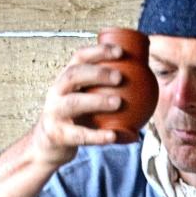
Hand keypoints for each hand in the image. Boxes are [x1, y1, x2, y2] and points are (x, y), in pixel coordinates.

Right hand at [27, 42, 136, 168]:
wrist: (48, 144)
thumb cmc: (76, 117)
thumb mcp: (84, 98)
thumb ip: (105, 90)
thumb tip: (146, 84)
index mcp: (66, 79)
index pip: (79, 58)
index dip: (98, 52)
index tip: (120, 52)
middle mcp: (57, 91)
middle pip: (74, 75)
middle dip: (97, 73)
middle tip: (120, 77)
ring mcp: (54, 113)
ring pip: (74, 103)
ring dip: (97, 101)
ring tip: (118, 102)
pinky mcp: (58, 134)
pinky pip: (79, 135)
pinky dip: (97, 136)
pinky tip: (113, 136)